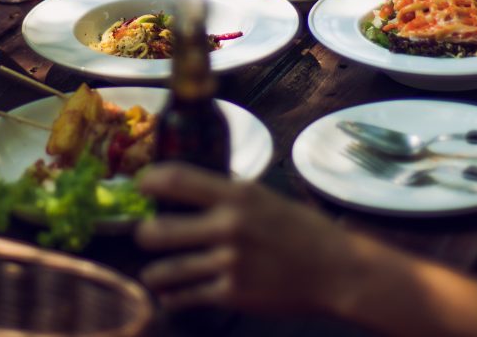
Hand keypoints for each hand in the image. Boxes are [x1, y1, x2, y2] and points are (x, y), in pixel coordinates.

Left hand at [136, 164, 353, 312]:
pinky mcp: (232, 295)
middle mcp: (229, 226)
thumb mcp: (265, 198)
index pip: (176, 179)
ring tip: (154, 271)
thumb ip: (229, 193)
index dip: (148, 181)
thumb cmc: (301, 229)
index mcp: (238, 195)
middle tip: (147, 235)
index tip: (141, 186)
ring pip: (164, 270)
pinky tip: (172, 293)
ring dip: (154, 272)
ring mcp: (229, 263)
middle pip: (157, 230)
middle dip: (144, 234)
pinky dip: (173, 296)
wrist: (335, 270)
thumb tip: (190, 185)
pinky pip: (184, 297)